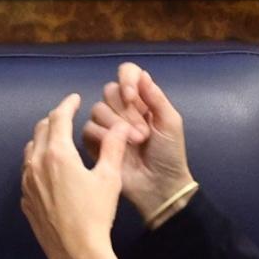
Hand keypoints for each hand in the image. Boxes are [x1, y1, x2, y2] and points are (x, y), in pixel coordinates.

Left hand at [21, 93, 129, 258]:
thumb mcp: (110, 178)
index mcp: (57, 154)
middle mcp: (36, 164)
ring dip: (43, 140)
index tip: (75, 99)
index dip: (68, 105)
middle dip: (54, 120)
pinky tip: (49, 170)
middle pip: (40, 130)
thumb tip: (121, 126)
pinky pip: (27, 173)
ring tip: (57, 140)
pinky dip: (37, 163)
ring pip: (30, 151)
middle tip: (67, 117)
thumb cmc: (96, 215)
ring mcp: (27, 184)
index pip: (59, 118)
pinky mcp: (25, 200)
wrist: (76, 253)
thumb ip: (113, 147)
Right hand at [83, 63, 194, 220]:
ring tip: (135, 142)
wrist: (159, 185)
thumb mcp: (170, 122)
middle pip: (110, 90)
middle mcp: (121, 108)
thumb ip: (156, 96)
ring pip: (98, 108)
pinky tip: (115, 148)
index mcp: (142, 99)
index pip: (127, 73)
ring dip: (116, 125)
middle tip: (143, 132)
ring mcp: (106, 125)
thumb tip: (141, 74)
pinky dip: (102, 135)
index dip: (126, 80)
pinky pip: (88, 128)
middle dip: (125, 110)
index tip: (132, 97)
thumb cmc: (169, 154)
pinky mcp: (94, 142)